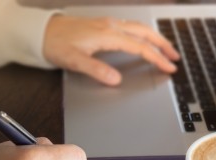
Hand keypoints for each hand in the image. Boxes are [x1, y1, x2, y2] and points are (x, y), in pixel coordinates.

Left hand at [43, 16, 179, 84]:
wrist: (41, 31)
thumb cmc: (56, 44)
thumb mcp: (74, 60)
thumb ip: (96, 69)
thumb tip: (116, 79)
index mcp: (108, 35)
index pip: (140, 47)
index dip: (156, 58)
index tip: (169, 67)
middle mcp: (111, 26)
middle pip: (145, 32)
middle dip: (163, 44)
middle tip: (175, 57)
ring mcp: (108, 23)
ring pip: (139, 27)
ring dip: (154, 37)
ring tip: (165, 49)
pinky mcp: (103, 25)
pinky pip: (130, 26)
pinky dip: (143, 34)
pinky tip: (143, 40)